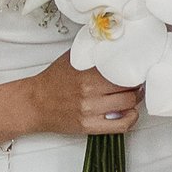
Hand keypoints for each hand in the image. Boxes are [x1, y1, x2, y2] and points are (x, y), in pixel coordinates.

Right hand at [18, 50, 140, 141]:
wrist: (34, 103)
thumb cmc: (53, 80)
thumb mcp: (72, 59)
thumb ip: (92, 52)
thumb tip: (114, 45)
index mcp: (87, 74)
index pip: (123, 71)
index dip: (134, 69)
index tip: (136, 67)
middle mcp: (89, 93)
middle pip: (129, 88)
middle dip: (136, 84)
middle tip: (136, 81)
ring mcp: (90, 112)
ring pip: (128, 105)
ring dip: (135, 100)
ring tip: (132, 95)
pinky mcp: (89, 127)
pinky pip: (121, 125)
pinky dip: (130, 119)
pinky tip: (129, 112)